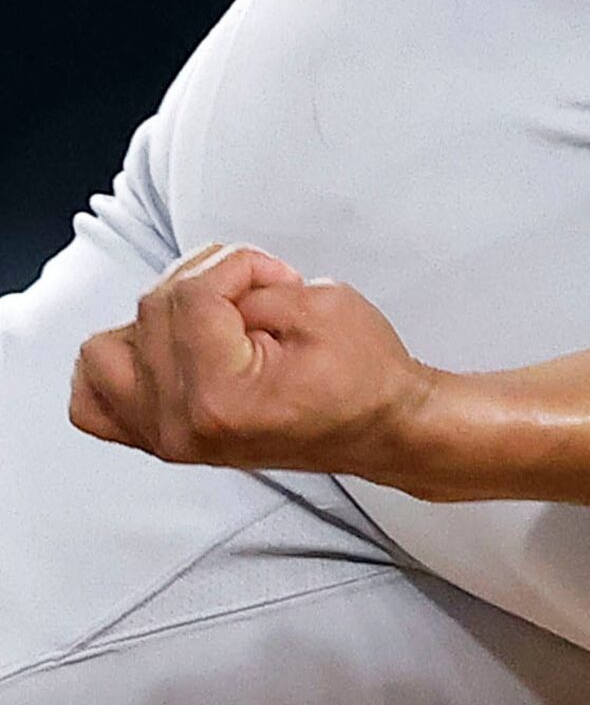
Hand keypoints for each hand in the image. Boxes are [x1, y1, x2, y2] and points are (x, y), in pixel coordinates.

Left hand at [69, 244, 455, 492]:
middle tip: (258, 295)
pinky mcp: (160, 440)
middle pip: (151, 312)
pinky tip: (160, 352)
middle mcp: (180, 425)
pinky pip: (93, 401)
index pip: (193, 295)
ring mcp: (163, 439)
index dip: (239, 264)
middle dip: (208, 283)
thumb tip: (217, 284)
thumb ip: (255, 285)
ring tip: (209, 320)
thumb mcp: (326, 306)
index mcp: (221, 398)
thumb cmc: (365, 379)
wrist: (381, 429)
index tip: (277, 275)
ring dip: (155, 318)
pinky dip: (115, 368)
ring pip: (106, 350)